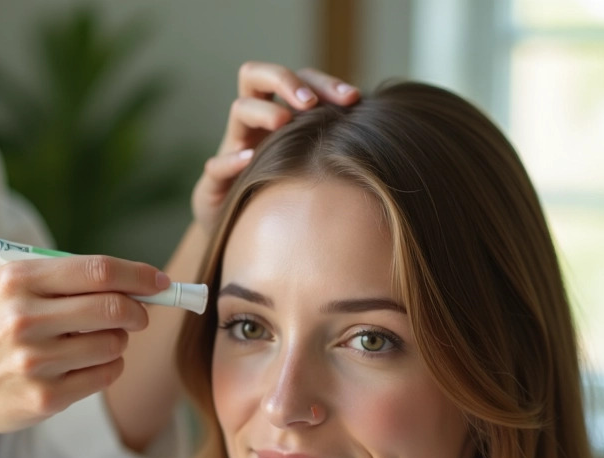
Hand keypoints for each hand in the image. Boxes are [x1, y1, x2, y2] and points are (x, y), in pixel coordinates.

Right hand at [0, 256, 168, 446]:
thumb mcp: (10, 290)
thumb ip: (65, 279)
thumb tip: (137, 282)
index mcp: (18, 281)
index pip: (97, 270)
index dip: (139, 275)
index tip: (161, 282)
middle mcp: (24, 319)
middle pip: (113, 307)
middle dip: (139, 310)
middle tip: (140, 314)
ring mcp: (34, 361)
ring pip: (113, 344)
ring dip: (120, 341)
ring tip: (100, 340)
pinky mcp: (45, 397)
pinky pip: (104, 375)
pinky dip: (109, 366)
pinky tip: (89, 363)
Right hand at [191, 63, 360, 232]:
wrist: (245, 236)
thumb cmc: (290, 198)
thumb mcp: (317, 168)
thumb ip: (340, 149)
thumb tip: (388, 139)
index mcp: (281, 115)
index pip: (301, 81)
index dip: (325, 83)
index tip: (353, 99)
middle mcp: (254, 126)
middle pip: (256, 76)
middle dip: (283, 81)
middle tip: (307, 102)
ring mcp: (233, 150)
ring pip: (238, 110)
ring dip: (261, 112)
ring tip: (282, 123)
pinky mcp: (215, 184)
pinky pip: (216, 165)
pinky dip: (231, 160)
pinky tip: (249, 161)